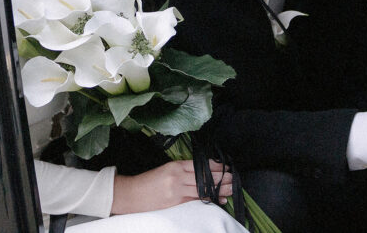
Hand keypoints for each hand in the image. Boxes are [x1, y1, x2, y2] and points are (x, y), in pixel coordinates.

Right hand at [111, 159, 233, 214]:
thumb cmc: (147, 182)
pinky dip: (209, 199)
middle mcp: (177, 177)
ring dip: (219, 189)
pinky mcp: (176, 202)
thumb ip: (182, 172)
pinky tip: (219, 199)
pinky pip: (196, 200)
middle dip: (222, 178)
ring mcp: (177, 190)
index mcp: (175, 166)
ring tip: (232, 189)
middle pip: (204, 177)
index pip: (200, 165)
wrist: (131, 195)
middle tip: (235, 178)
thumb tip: (203, 175)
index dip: (215, 167)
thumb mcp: (165, 171)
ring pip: (203, 189)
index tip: (227, 167)